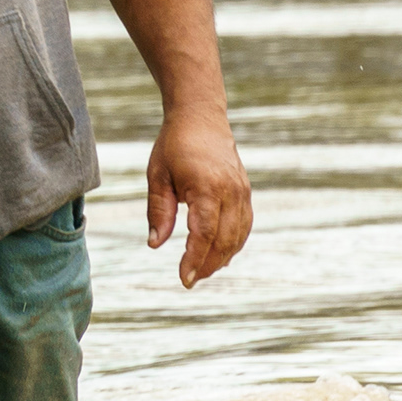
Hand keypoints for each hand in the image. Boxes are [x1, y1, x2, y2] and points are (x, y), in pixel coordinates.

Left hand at [151, 102, 251, 287]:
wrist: (201, 119)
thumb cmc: (174, 146)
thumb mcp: (157, 176)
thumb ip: (158, 211)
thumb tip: (155, 245)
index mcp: (207, 188)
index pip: (204, 234)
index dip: (195, 259)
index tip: (183, 278)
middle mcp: (231, 193)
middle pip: (225, 240)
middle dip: (207, 264)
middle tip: (189, 281)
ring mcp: (242, 193)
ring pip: (238, 236)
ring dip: (222, 258)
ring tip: (201, 272)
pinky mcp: (245, 193)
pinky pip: (244, 226)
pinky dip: (233, 244)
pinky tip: (219, 255)